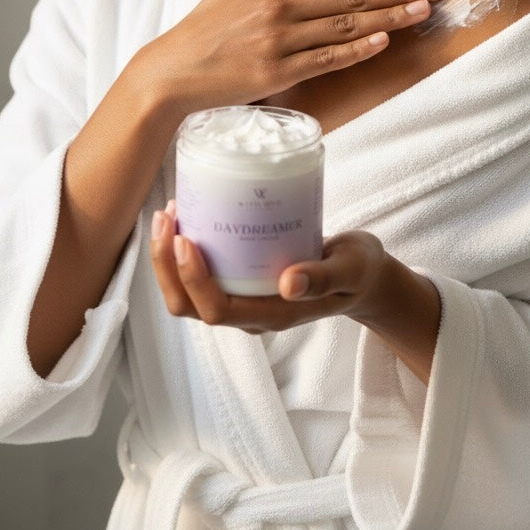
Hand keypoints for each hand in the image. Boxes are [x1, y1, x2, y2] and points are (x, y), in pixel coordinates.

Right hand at [133, 0, 442, 116]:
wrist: (174, 69)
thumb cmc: (205, 25)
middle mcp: (280, 6)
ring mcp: (279, 39)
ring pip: (346, 26)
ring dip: (390, 17)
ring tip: (423, 11)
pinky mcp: (276, 71)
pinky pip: (326, 59)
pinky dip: (357, 50)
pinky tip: (385, 41)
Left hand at [151, 205, 440, 382]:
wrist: (362, 276)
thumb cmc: (357, 271)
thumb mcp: (350, 269)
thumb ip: (324, 277)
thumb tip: (290, 284)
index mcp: (273, 316)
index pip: (218, 310)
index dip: (194, 280)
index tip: (186, 238)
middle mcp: (250, 313)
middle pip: (190, 307)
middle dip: (167, 267)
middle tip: (166, 216)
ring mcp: (243, 300)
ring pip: (188, 295)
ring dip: (167, 259)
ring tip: (168, 213)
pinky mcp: (240, 282)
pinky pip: (199, 277)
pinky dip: (182, 253)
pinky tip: (186, 217)